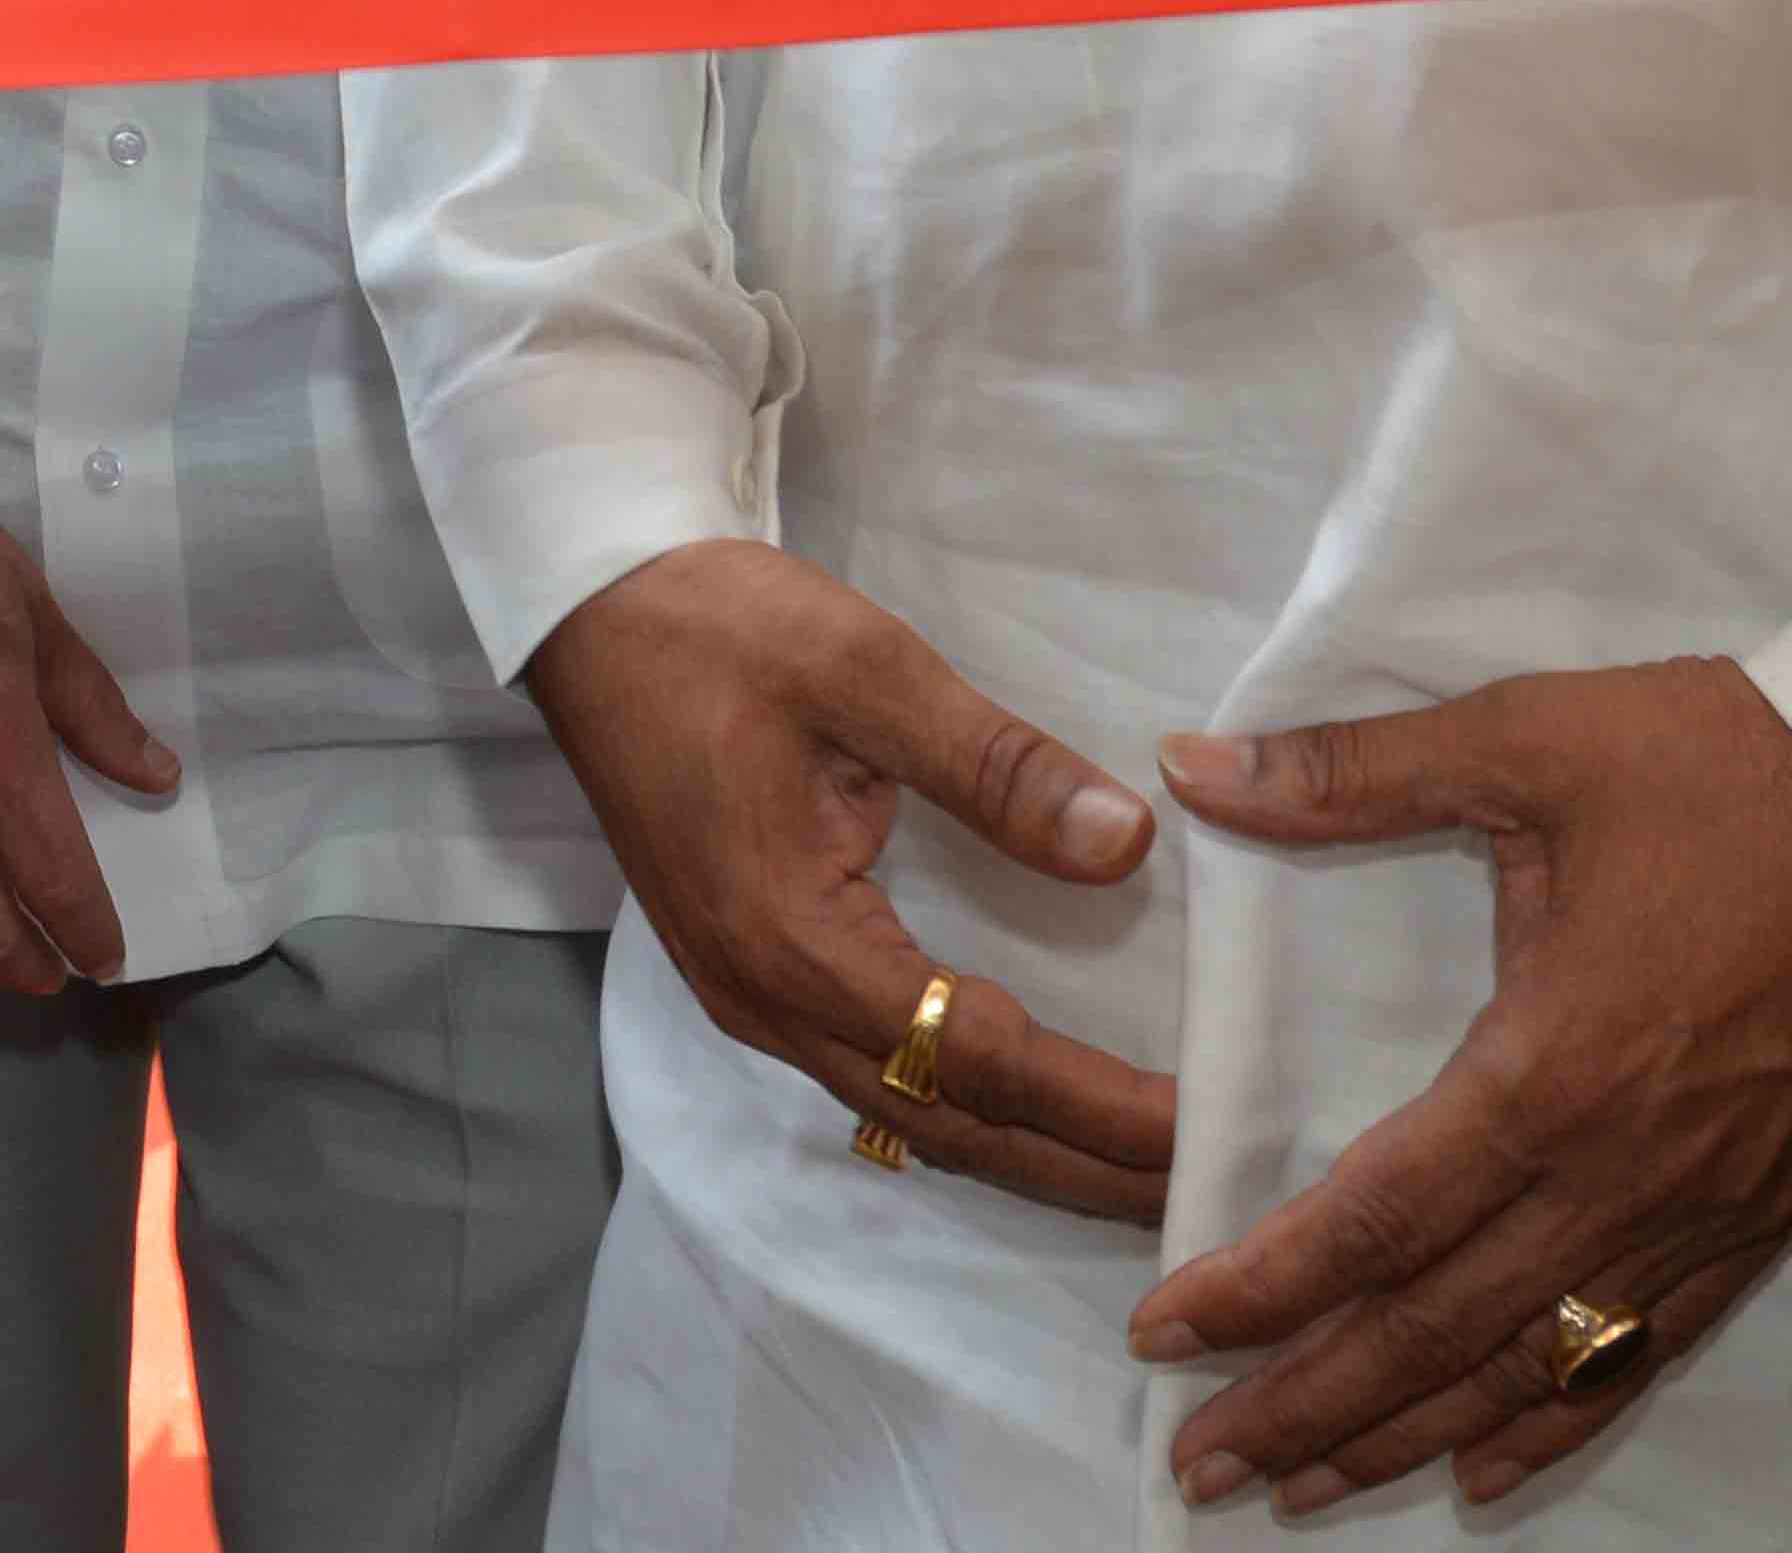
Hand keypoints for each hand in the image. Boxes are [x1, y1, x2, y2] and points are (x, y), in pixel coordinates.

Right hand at [519, 535, 1177, 1219]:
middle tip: (1204, 1185)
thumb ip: (996, 766)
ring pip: (904, 1114)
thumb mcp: (863, 667)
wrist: (587, 606)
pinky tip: (1020, 1107)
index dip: (1094, 1101)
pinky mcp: (744, 973)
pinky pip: (869, 1080)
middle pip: (945, 1121)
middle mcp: (763, 997)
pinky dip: (962, 1110)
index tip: (1200, 1124)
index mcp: (792, 936)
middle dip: (1078, 1163)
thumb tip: (1125, 845)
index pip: (974, 1057)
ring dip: (1025, 1150)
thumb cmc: (718, 627)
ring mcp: (744, 995)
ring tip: (1134, 1171)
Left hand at [1127, 661, 1791, 1513]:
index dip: (1260, 1289)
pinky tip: (1487, 1466)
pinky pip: (1644, 1350)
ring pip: (1536, 1365)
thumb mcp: (1523, 739)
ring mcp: (1703, 1212)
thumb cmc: (1726, 766)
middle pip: (1439, 1331)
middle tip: (1199, 1467)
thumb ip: (1345, 772)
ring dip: (1413, 1433)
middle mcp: (1622, 1175)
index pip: (1373, 1221)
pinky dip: (1555, 1421)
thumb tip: (1184, 762)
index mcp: (1548, 1075)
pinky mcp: (1767, 1216)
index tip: (1162, 1335)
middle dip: (1308, 1405)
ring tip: (1305, 1486)